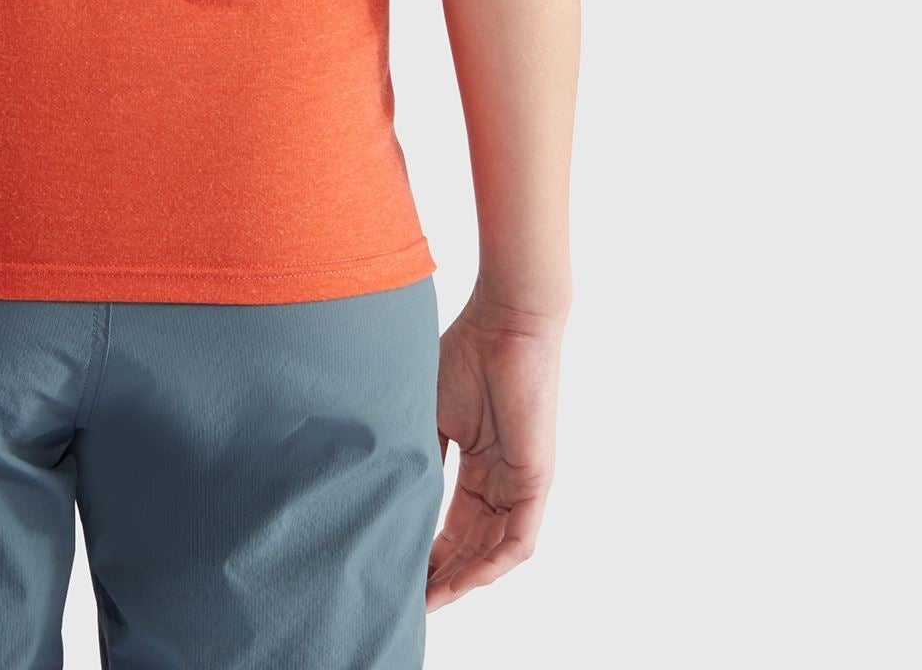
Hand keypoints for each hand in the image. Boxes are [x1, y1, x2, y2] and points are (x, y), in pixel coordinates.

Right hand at [427, 292, 563, 609]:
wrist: (505, 321)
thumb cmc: (466, 352)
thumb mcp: (427, 411)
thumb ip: (417, 451)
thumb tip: (384, 489)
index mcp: (477, 462)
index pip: (452, 521)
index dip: (427, 550)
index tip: (397, 570)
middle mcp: (501, 479)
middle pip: (471, 544)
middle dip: (441, 574)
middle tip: (407, 597)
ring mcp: (521, 483)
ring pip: (494, 550)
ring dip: (463, 579)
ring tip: (429, 599)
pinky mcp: (536, 481)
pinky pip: (519, 540)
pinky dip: (492, 565)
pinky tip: (464, 581)